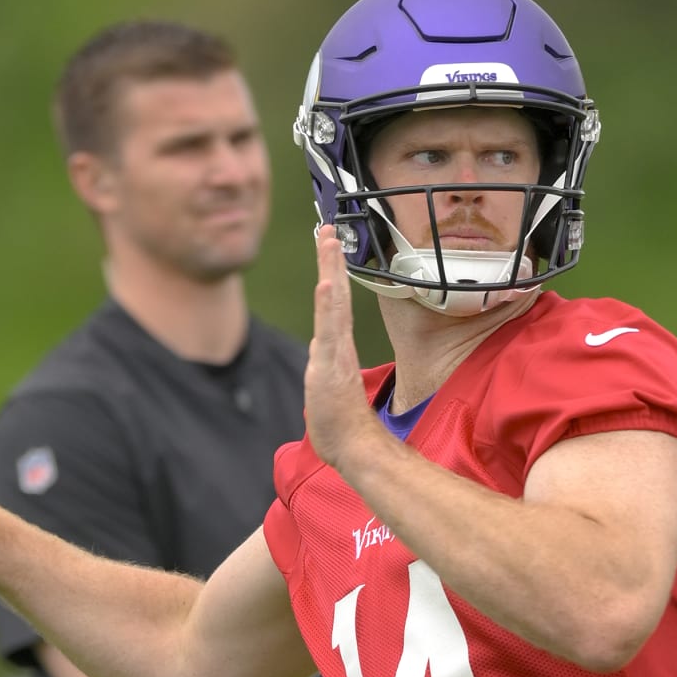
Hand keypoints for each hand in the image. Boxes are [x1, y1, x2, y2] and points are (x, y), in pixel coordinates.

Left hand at [304, 224, 382, 470]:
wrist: (355, 449)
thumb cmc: (342, 426)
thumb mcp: (328, 390)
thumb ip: (326, 367)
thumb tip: (321, 351)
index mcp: (337, 349)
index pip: (333, 304)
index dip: (330, 272)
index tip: (328, 243)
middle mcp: (339, 345)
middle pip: (334, 294)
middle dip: (330, 259)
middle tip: (326, 227)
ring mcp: (336, 353)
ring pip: (333, 304)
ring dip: (330, 270)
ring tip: (328, 242)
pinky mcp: (332, 364)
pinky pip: (330, 327)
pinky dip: (329, 302)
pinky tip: (327, 281)